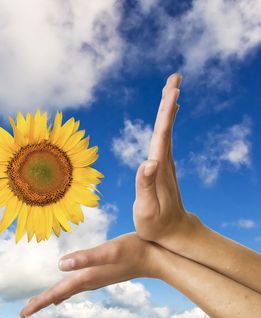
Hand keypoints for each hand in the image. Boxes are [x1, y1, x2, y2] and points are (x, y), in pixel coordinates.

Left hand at [19, 233, 162, 317]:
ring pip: (68, 292)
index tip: (24, 313)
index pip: (57, 293)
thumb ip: (85, 258)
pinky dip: (66, 290)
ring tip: (40, 303)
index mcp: (86, 278)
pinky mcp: (101, 274)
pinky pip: (77, 286)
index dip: (40, 302)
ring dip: (53, 297)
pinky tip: (65, 291)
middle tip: (25, 312)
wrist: (157, 257)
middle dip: (42, 302)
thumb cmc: (134, 250)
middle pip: (59, 295)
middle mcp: (89, 282)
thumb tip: (60, 265)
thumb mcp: (109, 251)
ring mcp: (96, 279)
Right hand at [133, 73, 197, 244]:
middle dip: (170, 101)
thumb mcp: (147, 209)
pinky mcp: (162, 169)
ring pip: (166, 131)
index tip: (173, 90)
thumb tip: (148, 161)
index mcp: (159, 168)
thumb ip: (146, 186)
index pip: (162, 134)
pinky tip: (166, 118)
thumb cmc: (157, 225)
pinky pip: (164, 139)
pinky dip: (165, 124)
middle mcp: (164, 162)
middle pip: (166, 127)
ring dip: (169, 109)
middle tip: (175, 77)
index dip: (166, 112)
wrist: (175, 235)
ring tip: (171, 89)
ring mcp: (165, 165)